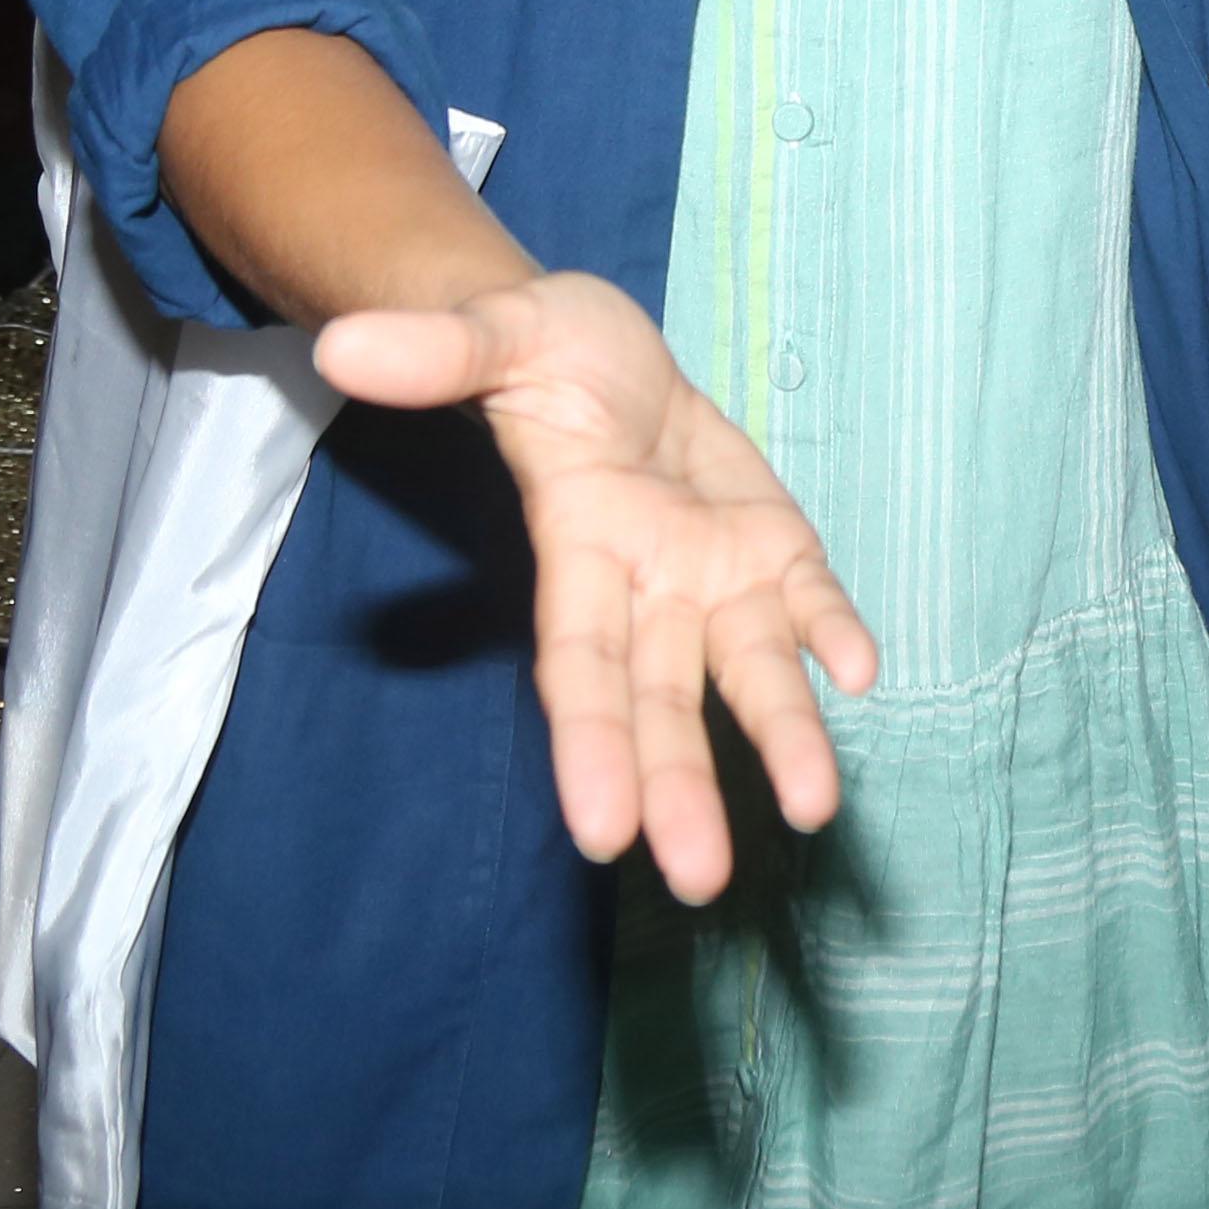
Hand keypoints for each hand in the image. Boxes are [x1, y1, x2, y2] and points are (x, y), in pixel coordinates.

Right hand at [310, 271, 878, 906]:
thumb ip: (438, 351)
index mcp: (575, 547)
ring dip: (781, 735)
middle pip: (661, 697)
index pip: (580, 664)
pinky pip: (803, 594)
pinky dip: (831, 630)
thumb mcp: (497, 330)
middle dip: (679, 784)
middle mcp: (643, 583)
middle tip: (698, 879)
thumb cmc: (539, 347)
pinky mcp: (766, 542)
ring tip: (814, 808)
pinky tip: (862, 674)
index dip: (591, 743)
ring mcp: (709, 571)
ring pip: (746, 665)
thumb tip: (346, 346)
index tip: (602, 833)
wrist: (599, 344)